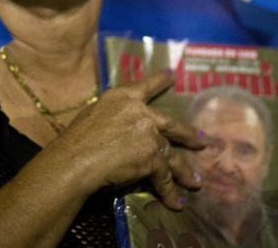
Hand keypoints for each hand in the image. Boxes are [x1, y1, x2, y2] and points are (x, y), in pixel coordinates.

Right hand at [56, 71, 205, 210]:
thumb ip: (112, 117)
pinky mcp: (152, 157)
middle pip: (171, 123)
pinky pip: (164, 177)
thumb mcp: (92, 116)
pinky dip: (169, 192)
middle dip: (188, 135)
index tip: (172, 75)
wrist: (75, 161)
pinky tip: (176, 202)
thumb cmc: (75, 141)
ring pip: (171, 155)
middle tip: (201, 141)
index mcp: (121, 97)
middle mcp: (139, 111)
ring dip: (184, 172)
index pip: (144, 86)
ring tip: (194, 183)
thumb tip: (119, 126)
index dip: (159, 81)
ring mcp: (148, 134)